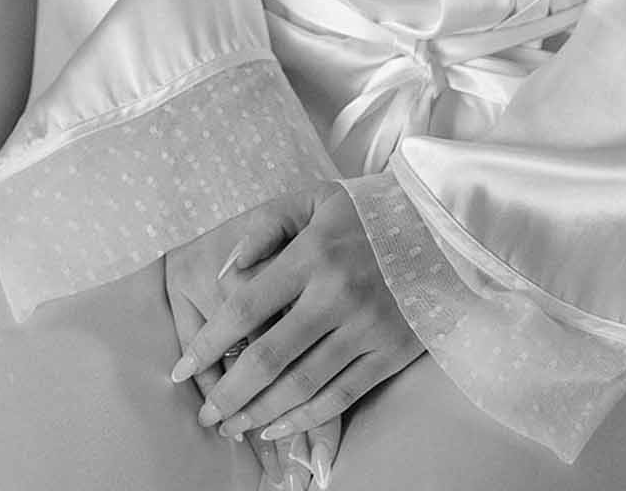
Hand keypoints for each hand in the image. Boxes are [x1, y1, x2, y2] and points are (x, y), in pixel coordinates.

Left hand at [170, 183, 423, 457]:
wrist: (444, 225)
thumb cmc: (368, 211)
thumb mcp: (315, 199)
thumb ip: (265, 226)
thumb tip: (226, 272)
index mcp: (312, 253)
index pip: (246, 306)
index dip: (209, 342)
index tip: (181, 368)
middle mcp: (337, 293)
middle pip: (268, 356)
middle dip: (228, 392)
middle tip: (205, 413)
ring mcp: (367, 327)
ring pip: (301, 384)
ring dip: (260, 413)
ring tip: (232, 426)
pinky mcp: (391, 352)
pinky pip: (341, 395)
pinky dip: (306, 418)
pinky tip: (278, 426)